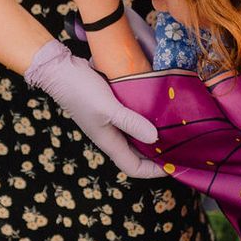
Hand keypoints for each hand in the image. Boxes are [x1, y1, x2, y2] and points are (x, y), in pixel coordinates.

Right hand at [23, 39, 163, 178]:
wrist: (59, 69)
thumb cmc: (81, 91)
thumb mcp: (109, 107)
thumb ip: (131, 122)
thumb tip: (155, 138)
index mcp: (108, 142)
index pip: (134, 167)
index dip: (154, 171)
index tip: (175, 165)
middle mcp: (110, 134)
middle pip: (137, 153)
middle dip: (157, 153)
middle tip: (181, 145)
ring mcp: (109, 120)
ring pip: (135, 134)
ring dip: (152, 133)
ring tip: (174, 126)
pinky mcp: (110, 105)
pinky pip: (132, 116)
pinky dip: (144, 115)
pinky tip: (157, 106)